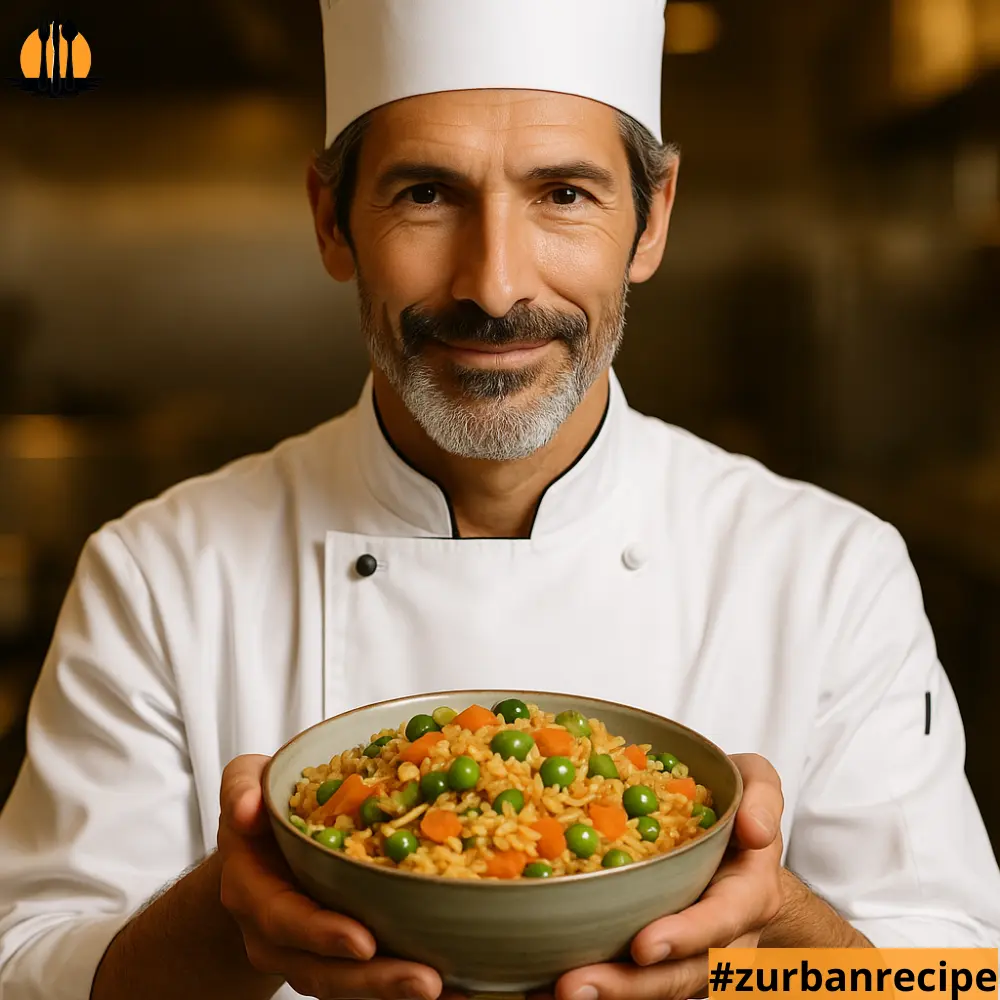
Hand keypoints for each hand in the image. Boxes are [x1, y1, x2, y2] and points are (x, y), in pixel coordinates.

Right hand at [218, 754, 443, 999]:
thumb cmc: (260, 805)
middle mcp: (275, 933)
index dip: (322, 934)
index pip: (285, 920)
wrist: (255, 845)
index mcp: (252, 890)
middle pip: (322, 970)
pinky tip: (456, 984)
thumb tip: (249, 806)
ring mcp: (305, 951)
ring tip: (450, 989)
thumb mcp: (244, 782)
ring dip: (396, 989)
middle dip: (374, 980)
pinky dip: (404, 984)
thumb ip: (242, 789)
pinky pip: (367, 978)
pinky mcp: (338, 955)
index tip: (364, 942)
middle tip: (427, 981)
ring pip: (348, 984)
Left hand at [537, 753, 784, 999]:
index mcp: (748, 894)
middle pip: (680, 975)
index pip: (721, 921)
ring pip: (655, 990)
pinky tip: (539, 989)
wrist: (738, 842)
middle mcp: (724, 938)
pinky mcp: (662, 962)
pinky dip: (595, 989)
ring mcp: (693, 957)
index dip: (685, 936)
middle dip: (629, 986)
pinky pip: (632, 985)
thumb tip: (754, 829)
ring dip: (606, 995)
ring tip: (554, 992)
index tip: (643, 945)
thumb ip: (762, 796)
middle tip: (573, 985)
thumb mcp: (756, 783)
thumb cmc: (737, 806)